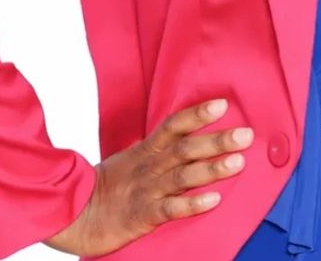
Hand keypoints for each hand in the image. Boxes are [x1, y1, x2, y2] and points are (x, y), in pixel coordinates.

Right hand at [42, 98, 252, 255]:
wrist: (74, 214)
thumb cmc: (111, 185)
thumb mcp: (134, 159)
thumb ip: (163, 149)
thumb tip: (196, 138)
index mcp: (148, 150)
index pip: (175, 125)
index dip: (198, 114)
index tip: (222, 105)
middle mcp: (151, 166)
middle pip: (186, 148)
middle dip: (217, 141)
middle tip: (246, 135)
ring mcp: (147, 190)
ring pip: (183, 176)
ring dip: (212, 168)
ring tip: (237, 162)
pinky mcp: (142, 216)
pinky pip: (170, 208)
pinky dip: (192, 204)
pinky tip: (213, 200)